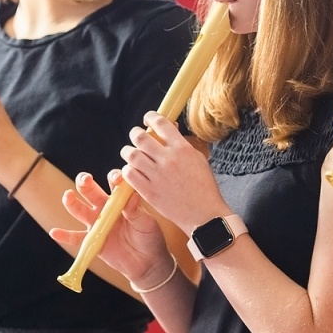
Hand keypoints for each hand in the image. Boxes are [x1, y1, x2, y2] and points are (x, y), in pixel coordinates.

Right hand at [52, 170, 175, 287]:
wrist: (148, 263)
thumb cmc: (150, 238)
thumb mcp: (146, 223)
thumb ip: (136, 211)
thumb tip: (130, 197)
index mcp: (120, 200)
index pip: (114, 184)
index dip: (114, 178)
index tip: (116, 179)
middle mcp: (105, 208)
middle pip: (91, 192)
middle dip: (85, 183)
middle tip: (85, 179)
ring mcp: (97, 224)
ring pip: (80, 211)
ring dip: (72, 203)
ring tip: (68, 196)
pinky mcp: (92, 241)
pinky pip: (76, 238)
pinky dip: (64, 236)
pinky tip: (54, 232)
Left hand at [118, 112, 228, 233]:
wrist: (204, 215)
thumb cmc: (204, 189)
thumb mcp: (199, 160)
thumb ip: (182, 145)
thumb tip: (170, 130)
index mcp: (182, 149)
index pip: (161, 124)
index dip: (151, 117)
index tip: (148, 119)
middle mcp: (168, 160)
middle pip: (141, 137)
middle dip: (135, 134)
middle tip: (136, 136)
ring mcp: (157, 176)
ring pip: (132, 155)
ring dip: (128, 152)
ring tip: (131, 154)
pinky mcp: (149, 191)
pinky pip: (129, 174)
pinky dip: (128, 170)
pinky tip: (132, 171)